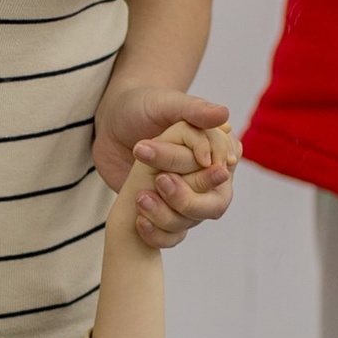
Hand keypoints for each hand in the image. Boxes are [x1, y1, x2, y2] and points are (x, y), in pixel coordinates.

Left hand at [96, 79, 238, 246]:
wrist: (112, 124)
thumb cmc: (143, 106)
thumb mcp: (166, 103)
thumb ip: (194, 110)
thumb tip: (224, 114)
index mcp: (215, 149)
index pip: (225, 166)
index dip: (213, 169)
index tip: (200, 162)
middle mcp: (205, 177)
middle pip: (214, 203)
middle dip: (186, 196)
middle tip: (161, 180)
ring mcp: (186, 196)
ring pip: (191, 221)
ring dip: (167, 214)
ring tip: (140, 196)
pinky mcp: (165, 211)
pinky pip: (171, 235)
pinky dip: (156, 233)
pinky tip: (138, 220)